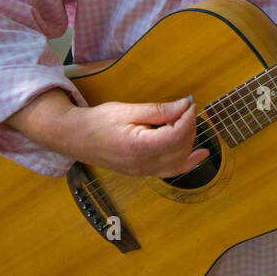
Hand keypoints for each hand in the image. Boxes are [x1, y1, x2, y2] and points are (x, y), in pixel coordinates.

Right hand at [64, 97, 207, 177]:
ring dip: (189, 141)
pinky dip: (188, 162)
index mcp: (138, 147)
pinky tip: (201, 154)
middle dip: (189, 126)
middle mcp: (143, 164)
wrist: (75, 138)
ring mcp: (144, 172)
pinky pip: (172, 170)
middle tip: (186, 108)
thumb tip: (184, 106)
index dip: (188, 118)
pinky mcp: (144, 172)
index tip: (190, 103)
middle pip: (181, 148)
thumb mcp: (128, 110)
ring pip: (180, 160)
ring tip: (187, 122)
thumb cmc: (97, 122)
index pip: (176, 135)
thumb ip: (159, 110)